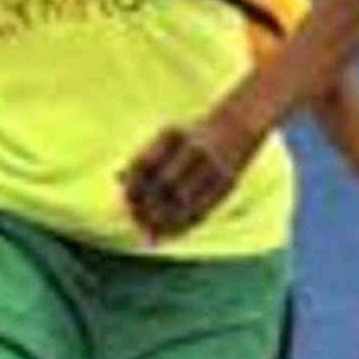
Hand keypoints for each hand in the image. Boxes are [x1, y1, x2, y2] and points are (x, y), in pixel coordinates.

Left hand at [116, 114, 256, 242]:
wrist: (240, 122)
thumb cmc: (194, 133)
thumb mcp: (168, 137)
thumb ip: (144, 155)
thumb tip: (118, 177)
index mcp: (177, 135)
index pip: (146, 164)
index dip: (134, 185)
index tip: (126, 201)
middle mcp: (196, 150)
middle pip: (165, 185)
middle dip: (148, 206)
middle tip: (136, 222)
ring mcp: (214, 167)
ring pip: (185, 201)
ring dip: (165, 222)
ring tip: (150, 236)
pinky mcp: (229, 182)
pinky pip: (205, 208)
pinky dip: (186, 224)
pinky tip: (172, 233)